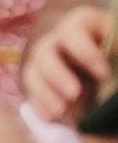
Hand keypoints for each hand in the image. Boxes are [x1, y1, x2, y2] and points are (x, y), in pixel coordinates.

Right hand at [25, 3, 111, 126]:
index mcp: (80, 24)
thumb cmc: (114, 47)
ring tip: (61, 110)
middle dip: (58, 75)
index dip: (86, 52)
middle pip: (46, 53)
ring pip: (34, 73)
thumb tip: (117, 68)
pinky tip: (51, 117)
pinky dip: (40, 105)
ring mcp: (44, 62)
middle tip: (74, 93)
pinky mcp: (39, 82)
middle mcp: (56, 41)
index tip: (104, 74)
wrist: (97, 58)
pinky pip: (32, 93)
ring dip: (45, 93)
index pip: (74, 32)